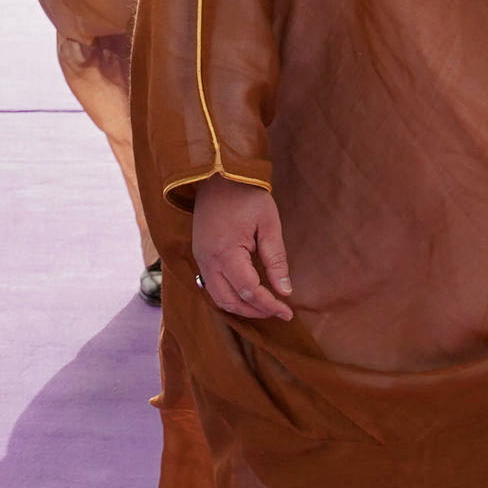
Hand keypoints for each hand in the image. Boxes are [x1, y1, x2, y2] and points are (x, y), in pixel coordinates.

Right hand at [190, 179, 292, 319]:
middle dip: (255, 311)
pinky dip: (229, 296)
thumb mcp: (268, 225)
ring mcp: (201, 258)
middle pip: (230, 301)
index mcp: (226, 252)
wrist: (218, 175)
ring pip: (218, 297)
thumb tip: (285, 291)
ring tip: (263, 306)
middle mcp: (208, 260)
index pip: (249, 290)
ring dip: (241, 306)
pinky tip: (246, 294)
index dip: (269, 305)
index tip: (287, 312)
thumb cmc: (246, 196)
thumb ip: (276, 260)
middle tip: (278, 312)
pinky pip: (211, 286)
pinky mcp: (200, 255)